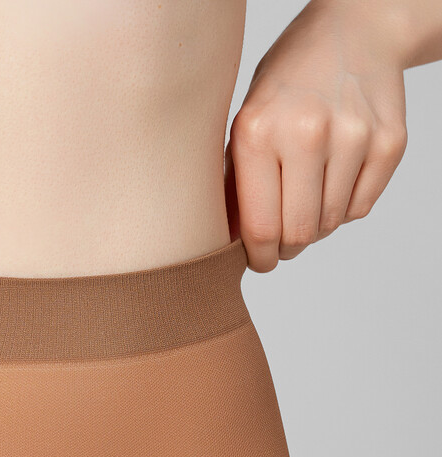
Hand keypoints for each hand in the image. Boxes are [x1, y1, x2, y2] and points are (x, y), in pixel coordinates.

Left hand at [225, 0, 407, 271]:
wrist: (355, 32)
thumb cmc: (289, 84)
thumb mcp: (246, 121)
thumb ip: (236, 182)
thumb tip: (231, 243)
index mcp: (258, 131)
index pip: (260, 226)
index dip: (259, 256)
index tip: (260, 262)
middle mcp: (306, 133)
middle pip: (298, 233)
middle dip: (286, 248)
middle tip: (282, 241)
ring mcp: (354, 137)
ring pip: (331, 224)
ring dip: (315, 226)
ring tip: (306, 197)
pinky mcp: (389, 143)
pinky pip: (361, 208)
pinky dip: (344, 207)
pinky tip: (334, 177)